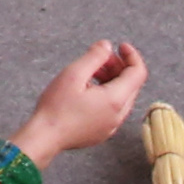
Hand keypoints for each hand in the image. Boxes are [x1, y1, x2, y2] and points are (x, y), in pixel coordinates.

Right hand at [15, 40, 145, 162]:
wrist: (44, 137)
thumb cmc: (57, 107)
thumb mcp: (74, 74)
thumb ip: (94, 56)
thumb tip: (107, 46)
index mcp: (116, 100)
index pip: (138, 72)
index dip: (132, 55)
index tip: (120, 46)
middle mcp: (118, 115)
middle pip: (131, 85)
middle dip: (119, 66)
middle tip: (100, 58)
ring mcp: (111, 126)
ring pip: (122, 97)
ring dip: (112, 80)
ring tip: (90, 72)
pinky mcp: (102, 133)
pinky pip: (113, 109)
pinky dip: (107, 95)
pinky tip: (87, 90)